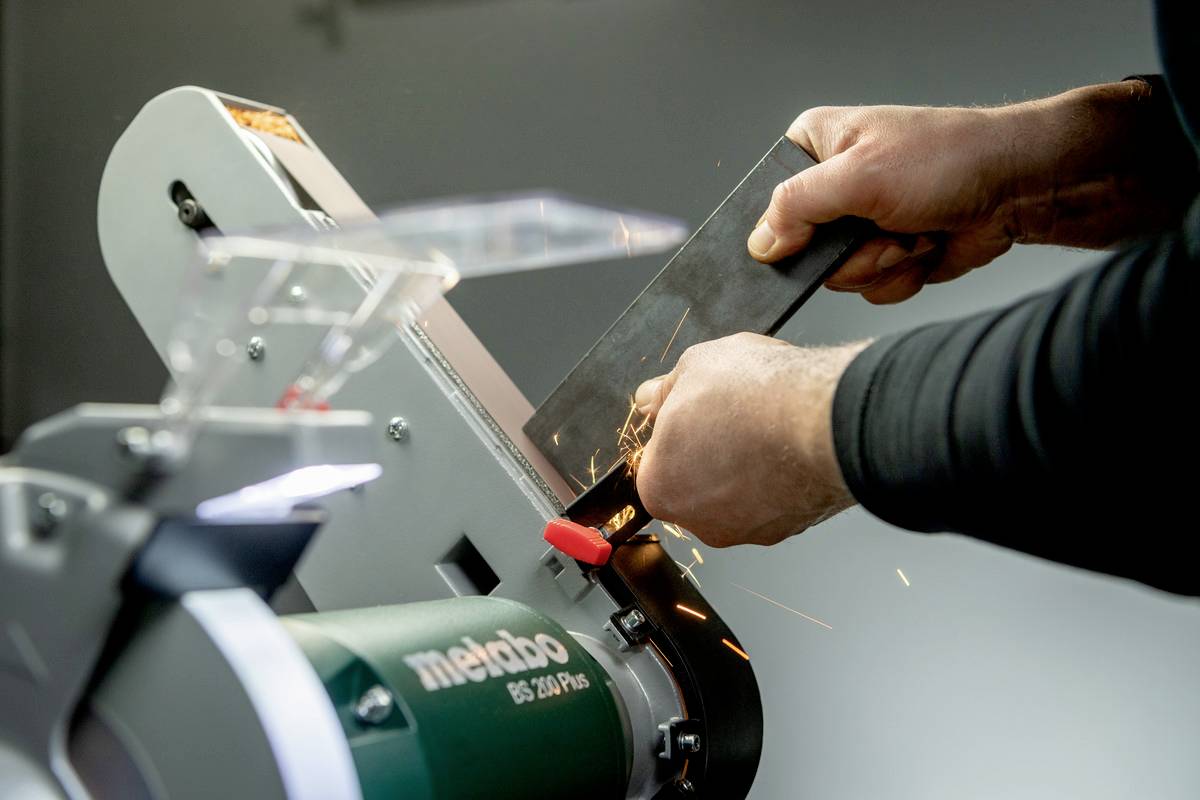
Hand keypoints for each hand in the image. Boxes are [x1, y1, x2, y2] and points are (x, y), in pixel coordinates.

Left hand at [633, 333, 868, 546]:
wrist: (823, 418)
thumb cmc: (754, 396)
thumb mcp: (693, 367)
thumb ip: (663, 390)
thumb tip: (650, 396)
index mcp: (660, 488)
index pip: (657, 461)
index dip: (676, 430)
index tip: (693, 413)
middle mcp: (700, 522)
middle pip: (697, 483)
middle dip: (711, 452)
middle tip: (731, 417)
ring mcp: (748, 529)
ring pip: (739, 494)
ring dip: (747, 466)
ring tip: (765, 426)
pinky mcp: (790, 527)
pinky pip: (776, 500)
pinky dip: (780, 476)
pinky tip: (789, 444)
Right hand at [749, 80, 1177, 302]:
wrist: (1017, 188)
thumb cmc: (948, 159)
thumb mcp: (858, 176)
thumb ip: (796, 207)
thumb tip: (759, 244)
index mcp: (815, 149)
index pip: (768, 200)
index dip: (786, 227)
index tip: (815, 233)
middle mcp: (834, 186)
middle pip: (803, 250)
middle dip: (849, 252)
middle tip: (883, 228)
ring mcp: (861, 223)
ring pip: (839, 276)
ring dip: (881, 263)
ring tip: (913, 232)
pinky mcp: (888, 253)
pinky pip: (872, 288)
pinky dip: (902, 275)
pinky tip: (926, 246)